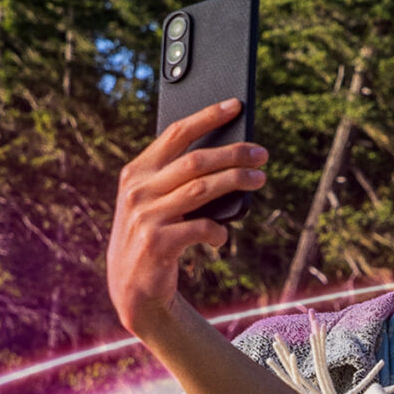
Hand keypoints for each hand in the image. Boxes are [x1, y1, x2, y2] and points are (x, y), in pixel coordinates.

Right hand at [107, 99, 265, 337]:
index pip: (175, 134)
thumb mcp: (152, 203)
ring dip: (236, 181)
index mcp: (135, 173)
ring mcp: (145, 216)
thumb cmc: (152, 236)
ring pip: (202, 189)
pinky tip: (221, 236)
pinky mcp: (157, 243)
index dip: (207, 116)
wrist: (131, 288)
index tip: (235, 105)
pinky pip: (201, 227)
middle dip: (234, 153)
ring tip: (259, 179)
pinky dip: (218, 230)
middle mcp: (137, 191)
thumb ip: (173, 179)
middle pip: (196, 161)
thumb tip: (227, 155)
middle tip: (262, 154)